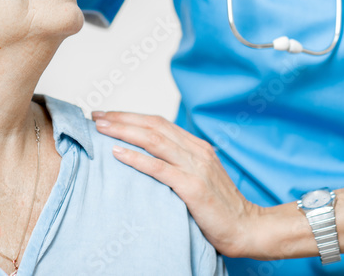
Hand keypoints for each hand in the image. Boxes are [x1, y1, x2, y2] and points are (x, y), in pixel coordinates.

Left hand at [92, 111, 262, 257]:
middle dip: (121, 118)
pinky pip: (159, 168)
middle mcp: (196, 151)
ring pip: (153, 140)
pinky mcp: (193, 187)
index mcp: (197, 146)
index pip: (158, 122)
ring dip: (124, 131)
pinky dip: (136, 158)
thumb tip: (149, 160)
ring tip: (101, 128)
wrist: (247, 228)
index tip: (107, 116)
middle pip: (153, 125)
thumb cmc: (220, 208)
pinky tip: (117, 153)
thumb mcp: (200, 177)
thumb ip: (180, 165)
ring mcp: (195, 167)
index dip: (131, 116)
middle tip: (96, 116)